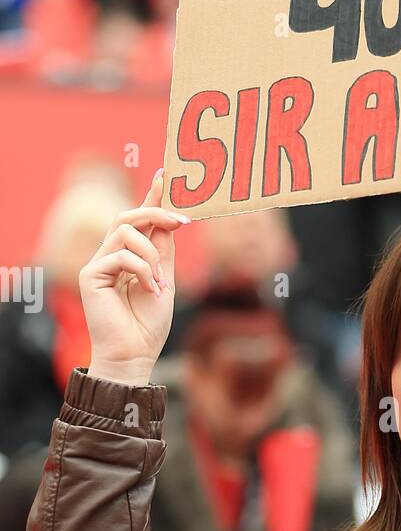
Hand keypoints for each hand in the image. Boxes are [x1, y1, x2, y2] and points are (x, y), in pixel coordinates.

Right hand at [79, 168, 189, 383]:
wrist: (135, 354)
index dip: (152, 197)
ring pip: (125, 231)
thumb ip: (163, 250)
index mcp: (128, 257)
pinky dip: (142, 271)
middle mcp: (110, 256)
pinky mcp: (89, 275)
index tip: (167, 175)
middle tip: (181, 219)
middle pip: (128, 216)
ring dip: (151, 253)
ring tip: (159, 282)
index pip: (139, 220)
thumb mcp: (164, 279)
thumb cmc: (149, 325)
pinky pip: (121, 255)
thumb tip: (169, 219)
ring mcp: (98, 264)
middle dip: (156, 211)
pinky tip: (150, 290)